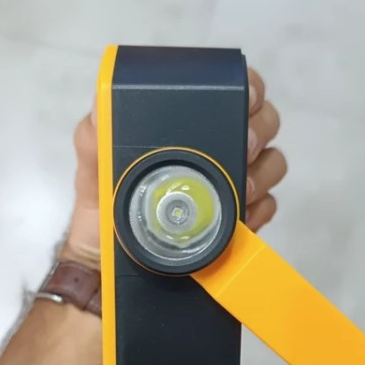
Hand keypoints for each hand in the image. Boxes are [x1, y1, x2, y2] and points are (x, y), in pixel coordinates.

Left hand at [64, 68, 286, 268]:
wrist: (113, 275)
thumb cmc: (102, 218)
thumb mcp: (93, 176)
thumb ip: (94, 140)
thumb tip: (100, 108)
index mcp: (185, 132)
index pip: (229, 93)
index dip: (246, 89)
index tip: (246, 98)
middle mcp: (215, 153)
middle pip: (262, 123)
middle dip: (257, 133)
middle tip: (241, 151)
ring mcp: (233, 187)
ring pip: (272, 164)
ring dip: (260, 174)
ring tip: (240, 192)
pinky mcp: (242, 222)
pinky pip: (268, 207)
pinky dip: (259, 212)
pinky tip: (240, 220)